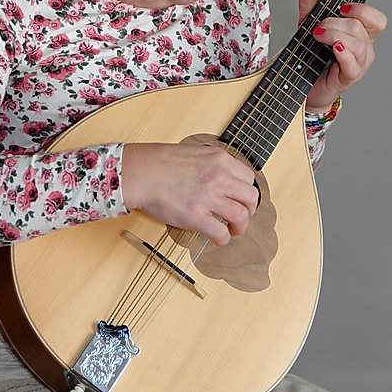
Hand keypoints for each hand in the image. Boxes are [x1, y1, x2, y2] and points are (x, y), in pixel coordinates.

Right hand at [121, 142, 258, 245]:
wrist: (139, 172)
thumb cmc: (158, 162)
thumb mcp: (194, 151)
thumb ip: (211, 163)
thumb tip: (221, 175)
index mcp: (219, 159)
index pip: (248, 177)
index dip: (246, 191)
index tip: (240, 198)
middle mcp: (219, 177)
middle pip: (251, 197)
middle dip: (249, 210)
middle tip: (241, 216)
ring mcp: (209, 197)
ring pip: (242, 216)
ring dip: (240, 227)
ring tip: (233, 230)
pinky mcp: (196, 217)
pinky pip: (221, 233)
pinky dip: (223, 239)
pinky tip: (217, 238)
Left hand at [298, 0, 386, 112]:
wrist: (300, 83)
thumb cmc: (311, 54)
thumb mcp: (309, 22)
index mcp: (360, 32)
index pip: (376, 18)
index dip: (362, 10)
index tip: (341, 7)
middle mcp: (364, 47)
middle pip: (361, 28)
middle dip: (337, 23)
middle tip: (317, 27)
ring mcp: (359, 64)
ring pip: (358, 44)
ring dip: (335, 35)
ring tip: (318, 36)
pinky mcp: (348, 78)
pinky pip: (353, 64)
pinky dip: (344, 54)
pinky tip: (336, 47)